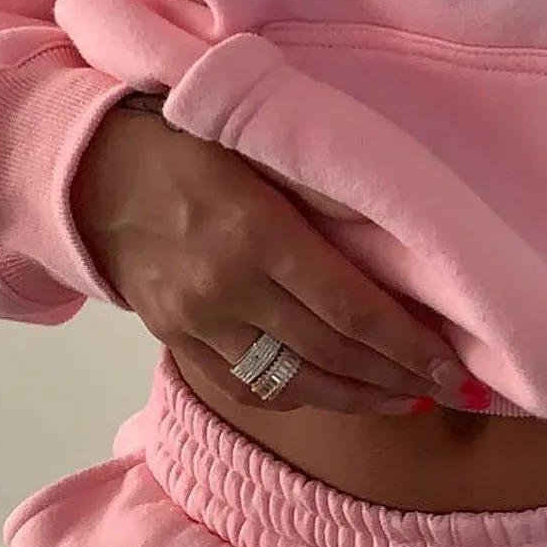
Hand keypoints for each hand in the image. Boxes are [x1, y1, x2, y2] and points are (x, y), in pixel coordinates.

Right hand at [72, 104, 481, 415]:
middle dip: (397, 378)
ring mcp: (199, 326)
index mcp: (258, 235)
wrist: (95, 174)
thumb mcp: (261, 147)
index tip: (452, 366)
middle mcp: (229, 291)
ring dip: (357, 399)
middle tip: (447, 388)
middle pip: (330, 355)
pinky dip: (301, 398)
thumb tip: (402, 234)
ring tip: (406, 399)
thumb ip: (327, 190)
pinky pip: (248, 389)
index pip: (351, 310)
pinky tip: (338, 393)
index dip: (407, 346)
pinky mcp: (178, 345)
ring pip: (292, 384)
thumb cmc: (193, 147)